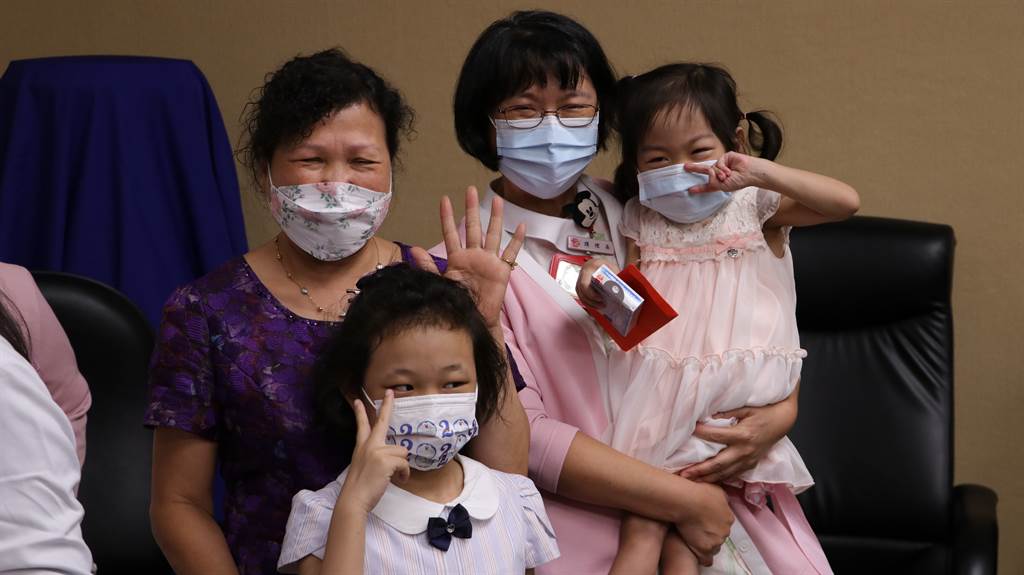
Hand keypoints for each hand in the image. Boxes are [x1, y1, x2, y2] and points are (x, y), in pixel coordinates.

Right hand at [336, 391, 410, 514]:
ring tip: (396, 476)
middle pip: (381, 421)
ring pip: (402, 451)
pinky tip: (399, 480)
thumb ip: (376, 457)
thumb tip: (394, 458)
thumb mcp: (364, 467)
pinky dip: (404, 473)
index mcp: (362, 447)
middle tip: (390, 392)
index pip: (362, 425)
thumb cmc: (360, 488)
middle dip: (387, 405)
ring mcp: (377, 451)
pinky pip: (404, 463)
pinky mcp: (385, 460)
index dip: (361, 412)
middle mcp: (369, 445)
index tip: (359, 400)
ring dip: (402, 466)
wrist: (353, 499)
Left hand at [411, 186, 525, 330]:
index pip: (451, 233)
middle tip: (471, 189)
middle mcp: (474, 256)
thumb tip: (413, 248)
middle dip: (472, 208)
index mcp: (458, 259)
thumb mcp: (440, 282)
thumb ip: (428, 265)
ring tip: (497, 200)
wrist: (473, 320)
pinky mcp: (502, 270)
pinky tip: (521, 225)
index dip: (448, 217)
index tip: (445, 199)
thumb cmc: (457, 303)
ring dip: (495, 217)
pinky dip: (517, 239)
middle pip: (473, 227)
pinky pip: (511, 252)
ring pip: (492, 234)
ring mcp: (489, 261)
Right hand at [575, 257, 617, 307]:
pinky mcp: (581, 286)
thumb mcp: (612, 269)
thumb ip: (614, 279)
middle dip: (592, 301)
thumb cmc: (608, 265)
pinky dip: (589, 302)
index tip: (600, 298)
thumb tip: (618, 292)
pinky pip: (582, 296)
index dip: (591, 294)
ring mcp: (580, 280)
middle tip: (602, 305)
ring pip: (581, 295)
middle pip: (581, 292)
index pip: (584, 284)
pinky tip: (597, 305)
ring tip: (601, 306)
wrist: (603, 264)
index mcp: (589, 268)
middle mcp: (582, 274)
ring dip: (590, 303)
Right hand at [673, 481, 731, 566]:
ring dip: (705, 543)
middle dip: (711, 533)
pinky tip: (696, 550)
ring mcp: (716, 541)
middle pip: (719, 535)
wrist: (688, 501)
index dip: (714, 523)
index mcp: (729, 517)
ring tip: (693, 536)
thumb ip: (723, 498)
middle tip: (697, 527)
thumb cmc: (699, 492)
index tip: (705, 520)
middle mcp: (725, 530)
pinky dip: (702, 556)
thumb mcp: (717, 490)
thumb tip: (724, 500)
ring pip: (713, 546)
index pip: (724, 524)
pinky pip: (706, 558)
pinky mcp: (705, 549)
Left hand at [679, 394, 797, 483]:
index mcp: (743, 435)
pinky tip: (706, 482)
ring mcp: (748, 460)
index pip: (716, 436)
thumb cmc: (764, 412)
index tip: (688, 431)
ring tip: (690, 482)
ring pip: (724, 474)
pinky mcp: (750, 464)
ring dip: (706, 479)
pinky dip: (719, 479)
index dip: (701, 433)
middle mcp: (745, 451)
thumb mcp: (746, 408)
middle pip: (718, 464)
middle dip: (700, 470)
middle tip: (683, 475)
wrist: (783, 422)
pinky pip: (732, 475)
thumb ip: (727, 412)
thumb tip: (708, 415)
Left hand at [685, 152, 769, 193]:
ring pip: (712, 169)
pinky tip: (729, 171)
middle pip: (705, 170)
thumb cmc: (739, 181)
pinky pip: (718, 163)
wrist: (750, 173)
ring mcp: (723, 164)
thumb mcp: (722, 187)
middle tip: (685, 167)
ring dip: (719, 174)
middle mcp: (719, 172)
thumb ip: (710, 184)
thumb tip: (698, 185)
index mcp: (719, 181)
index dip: (699, 187)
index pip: (707, 184)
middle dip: (695, 169)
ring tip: (728, 176)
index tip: (690, 190)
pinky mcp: (726, 157)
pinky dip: (722, 168)